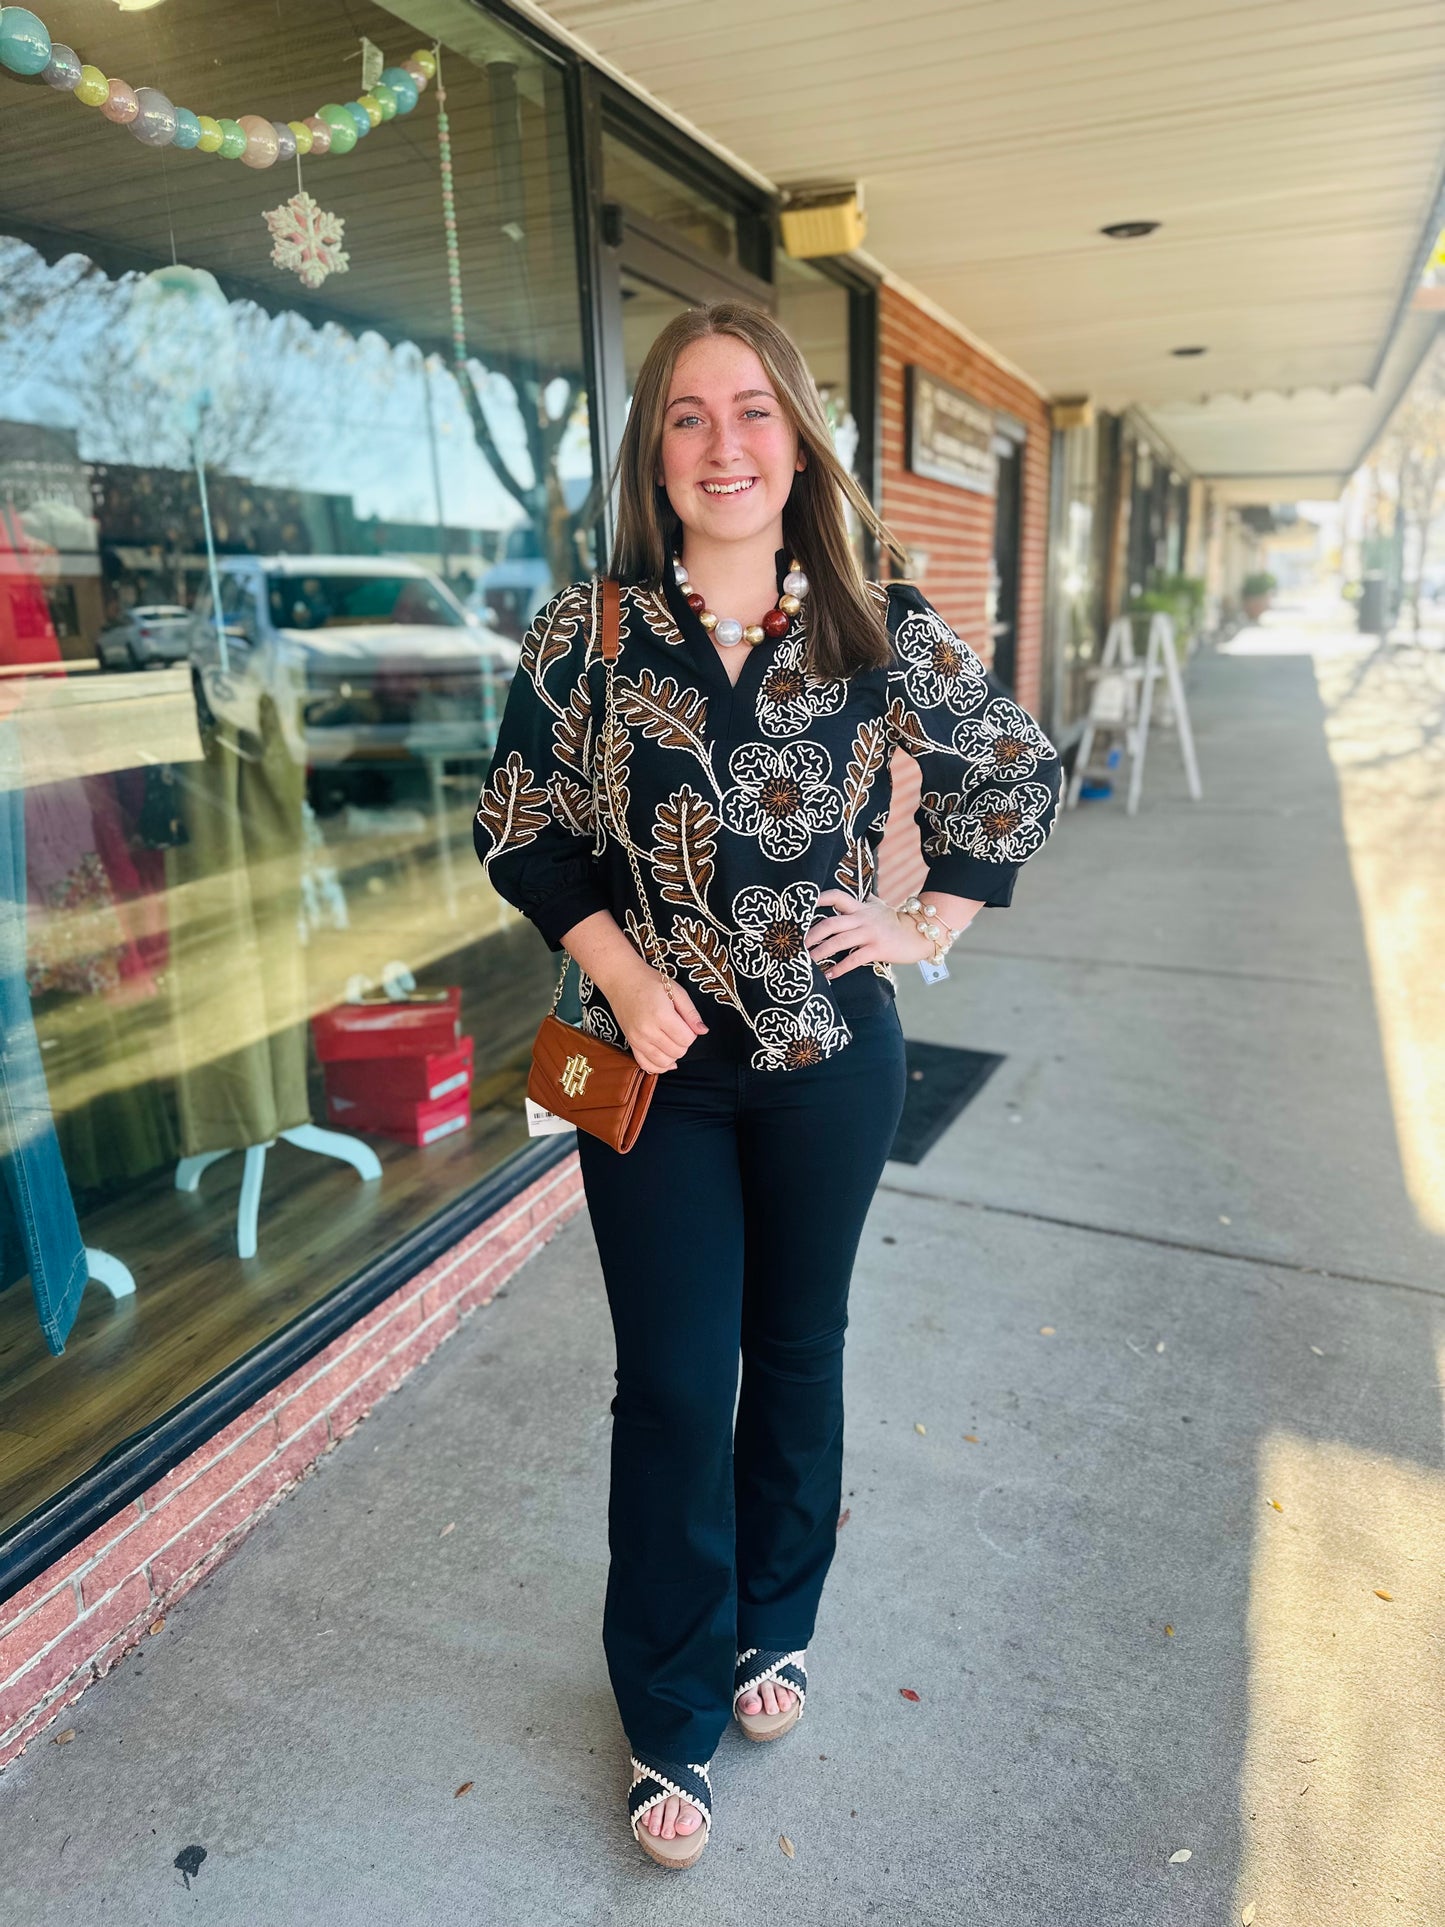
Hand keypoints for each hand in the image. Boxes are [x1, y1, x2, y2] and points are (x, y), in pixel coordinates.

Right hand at [604, 964, 707, 1073]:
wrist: (621, 980)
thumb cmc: (649, 981)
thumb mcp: (676, 990)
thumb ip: (691, 1013)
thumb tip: (703, 1031)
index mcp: (661, 1015)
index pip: (686, 1039)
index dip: (691, 1033)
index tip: (686, 1022)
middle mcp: (647, 1031)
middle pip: (677, 1052)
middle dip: (683, 1043)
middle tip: (679, 1029)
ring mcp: (637, 1039)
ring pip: (663, 1062)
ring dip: (673, 1055)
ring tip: (671, 1040)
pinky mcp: (630, 1043)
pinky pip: (645, 1065)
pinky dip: (658, 1066)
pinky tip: (665, 1058)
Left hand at [804, 888, 936, 976]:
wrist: (920, 933)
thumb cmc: (896, 922)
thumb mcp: (880, 907)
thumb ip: (867, 901)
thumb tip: (861, 894)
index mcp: (860, 907)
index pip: (837, 897)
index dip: (820, 899)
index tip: (802, 905)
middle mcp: (862, 918)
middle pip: (830, 923)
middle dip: (811, 934)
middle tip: (797, 944)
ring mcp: (869, 934)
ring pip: (838, 942)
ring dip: (820, 952)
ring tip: (806, 961)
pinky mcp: (877, 949)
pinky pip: (854, 959)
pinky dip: (839, 968)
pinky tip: (829, 975)